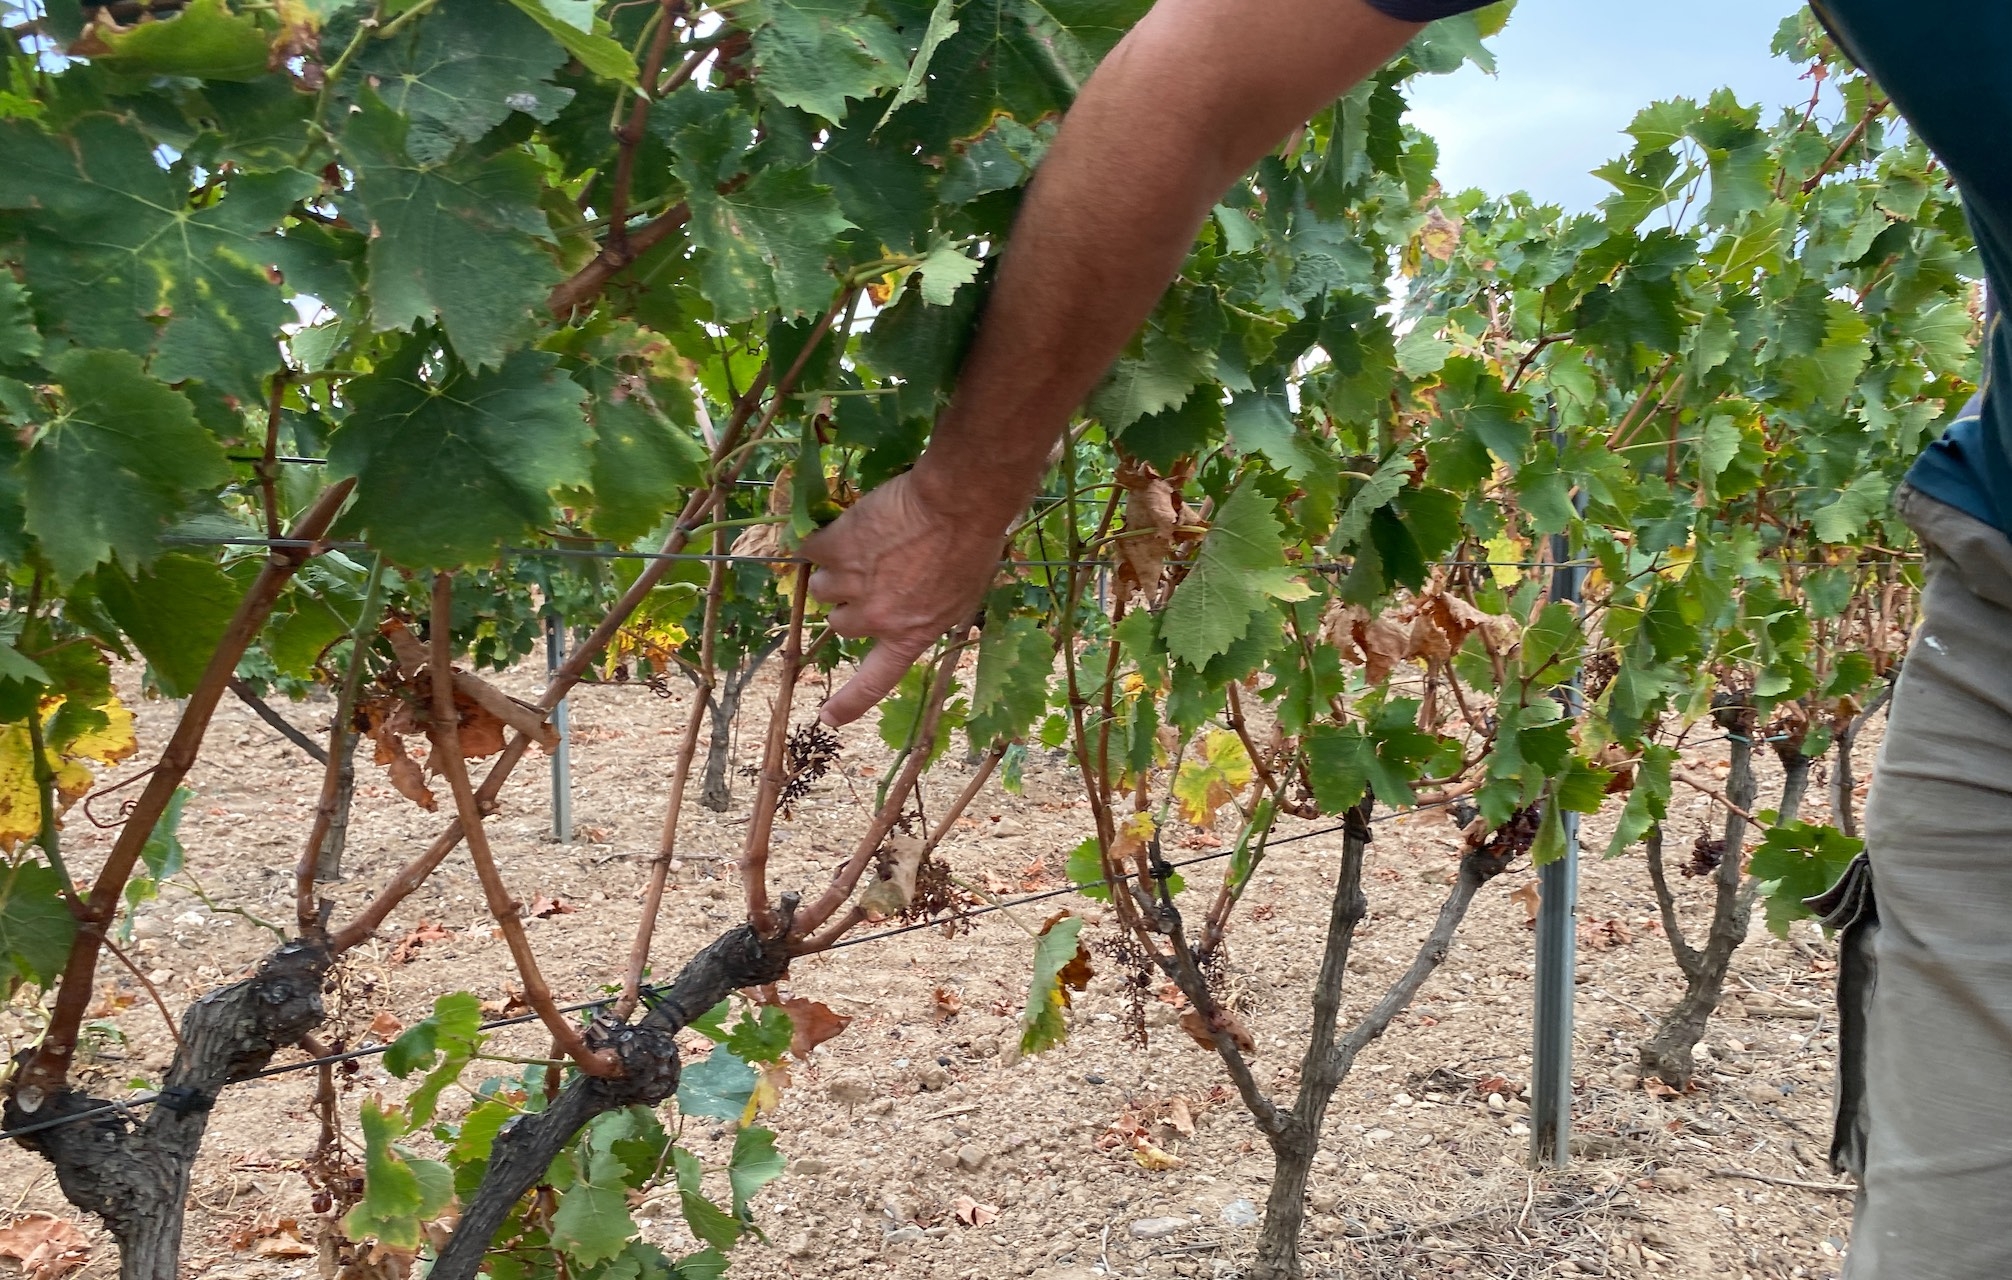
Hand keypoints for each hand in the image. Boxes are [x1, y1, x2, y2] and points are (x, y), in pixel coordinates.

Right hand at [802, 469, 1006, 725]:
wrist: (958, 504)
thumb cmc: (973, 547)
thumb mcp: (960, 597)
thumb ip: (924, 614)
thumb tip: (906, 613)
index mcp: (910, 636)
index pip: (874, 682)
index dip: (849, 702)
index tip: (828, 718)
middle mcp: (876, 618)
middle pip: (840, 624)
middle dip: (850, 604)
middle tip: (872, 575)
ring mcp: (852, 584)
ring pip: (823, 587)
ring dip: (837, 569)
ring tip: (867, 545)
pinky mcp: (836, 548)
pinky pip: (813, 551)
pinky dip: (824, 540)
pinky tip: (851, 524)